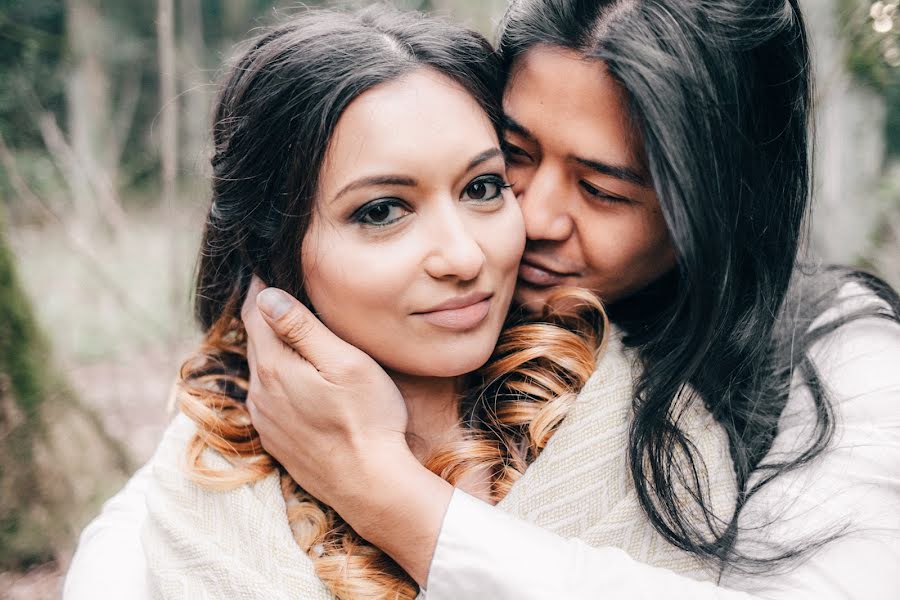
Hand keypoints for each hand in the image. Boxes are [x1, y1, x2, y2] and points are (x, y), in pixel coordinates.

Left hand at [241, 276, 411, 509]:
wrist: (370, 485)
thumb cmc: (367, 418)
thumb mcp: (344, 362)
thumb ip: (302, 328)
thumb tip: (266, 296)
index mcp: (274, 367)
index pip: (255, 314)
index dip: (260, 289)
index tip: (264, 269)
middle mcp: (260, 393)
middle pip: (255, 341)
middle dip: (262, 315)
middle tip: (272, 290)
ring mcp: (266, 419)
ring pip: (259, 371)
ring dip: (268, 348)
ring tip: (284, 328)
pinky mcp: (276, 440)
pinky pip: (266, 398)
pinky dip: (274, 378)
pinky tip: (293, 377)